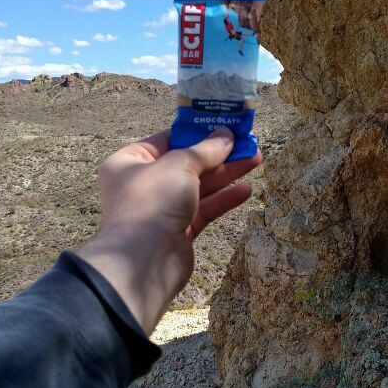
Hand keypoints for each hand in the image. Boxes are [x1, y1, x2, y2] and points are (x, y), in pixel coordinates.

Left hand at [77, 128, 260, 334]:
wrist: (144, 262)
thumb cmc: (152, 200)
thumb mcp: (180, 164)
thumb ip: (206, 150)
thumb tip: (226, 135)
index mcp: (131, 162)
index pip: (167, 140)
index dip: (196, 132)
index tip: (222, 125)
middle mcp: (144, 184)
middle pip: (187, 163)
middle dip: (219, 153)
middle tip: (247, 142)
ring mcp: (162, 208)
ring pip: (199, 186)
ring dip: (227, 173)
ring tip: (256, 159)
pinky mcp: (179, 230)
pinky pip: (204, 209)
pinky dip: (224, 199)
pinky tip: (246, 190)